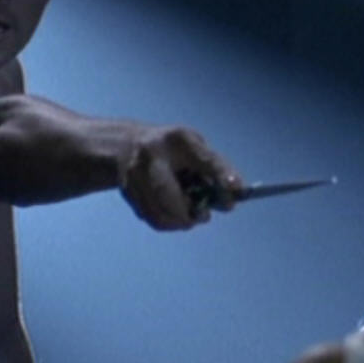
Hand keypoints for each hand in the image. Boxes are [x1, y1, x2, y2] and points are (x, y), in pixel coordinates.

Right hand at [119, 126, 242, 229]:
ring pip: (160, 213)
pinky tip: (174, 215)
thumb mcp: (193, 146)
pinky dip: (168, 222)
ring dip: (180, 221)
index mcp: (176, 140)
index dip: (221, 173)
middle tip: (204, 216)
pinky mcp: (128, 193)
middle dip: (189, 212)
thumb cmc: (170, 147)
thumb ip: (213, 166)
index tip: (237, 188)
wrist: (126, 146)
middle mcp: (151, 156)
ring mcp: (134, 175)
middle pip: (169, 193)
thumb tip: (235, 192)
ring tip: (190, 217)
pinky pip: (152, 218)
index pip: (203, 157)